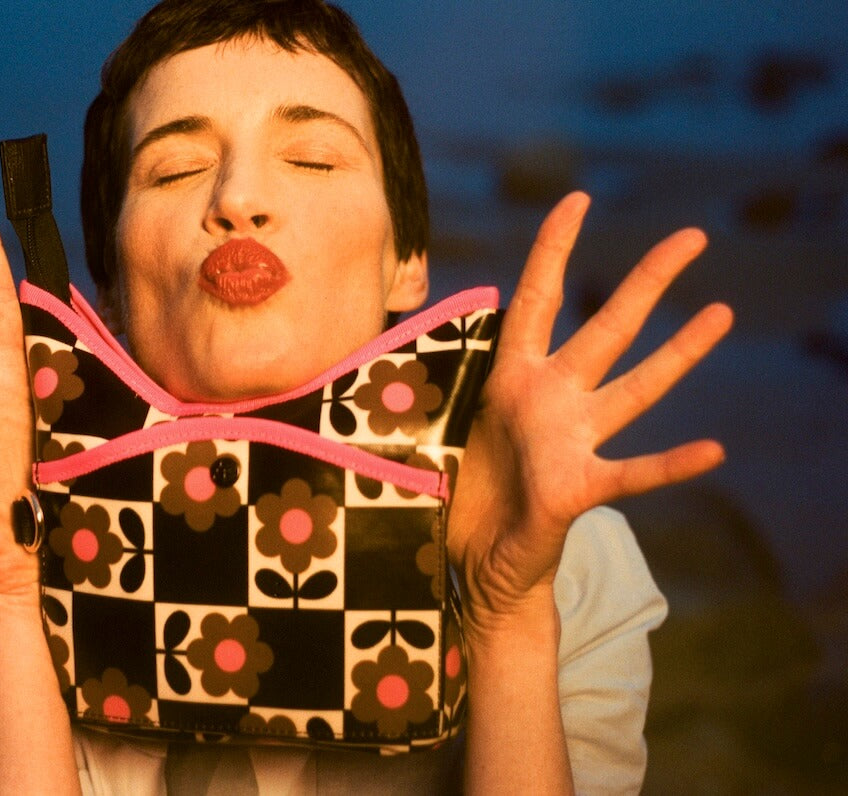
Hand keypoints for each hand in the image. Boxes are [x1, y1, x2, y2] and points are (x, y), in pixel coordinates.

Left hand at [446, 192, 732, 632]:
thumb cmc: (458, 491)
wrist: (473, 559)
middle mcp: (551, 398)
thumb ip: (420, 383)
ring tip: (722, 313)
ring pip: (634, 389)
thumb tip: (362, 345)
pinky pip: (631, 474)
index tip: (578, 198)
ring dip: (679, 355)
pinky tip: (712, 451)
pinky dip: (670, 464)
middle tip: (693, 235)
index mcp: (511, 376)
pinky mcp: (579, 489)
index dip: (554, 249)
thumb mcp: (432, 426)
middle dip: (648, 281)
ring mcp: (571, 441)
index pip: (538, 298)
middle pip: (607, 327)